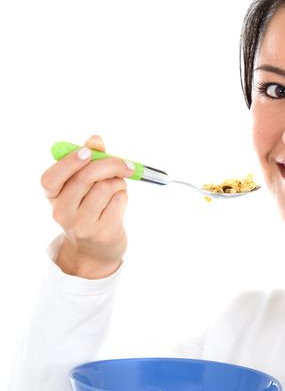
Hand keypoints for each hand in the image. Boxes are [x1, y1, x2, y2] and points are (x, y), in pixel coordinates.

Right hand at [41, 135, 133, 277]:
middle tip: (126, 164)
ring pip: (106, 187)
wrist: (95, 250)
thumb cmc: (88, 208)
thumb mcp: (81, 186)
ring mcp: (82, 226)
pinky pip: (119, 200)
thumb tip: (95, 140)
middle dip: (110, 164)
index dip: (70, 161)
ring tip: (116, 190)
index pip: (51, 178)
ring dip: (119, 183)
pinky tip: (117, 204)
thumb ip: (88, 160)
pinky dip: (123, 196)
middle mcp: (62, 213)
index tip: (88, 151)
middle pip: (86, 177)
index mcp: (52, 197)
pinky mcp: (103, 233)